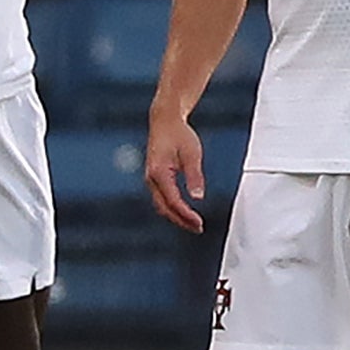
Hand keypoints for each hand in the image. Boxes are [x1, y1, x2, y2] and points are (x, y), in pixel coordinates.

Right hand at [144, 112, 206, 233]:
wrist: (164, 121)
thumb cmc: (179, 134)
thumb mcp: (192, 153)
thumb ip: (194, 176)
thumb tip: (198, 197)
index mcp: (159, 173)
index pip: (173, 201)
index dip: (186, 215)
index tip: (199, 223)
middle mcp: (151, 178)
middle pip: (164, 208)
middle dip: (180, 221)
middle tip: (198, 228)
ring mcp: (150, 179)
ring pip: (161, 205)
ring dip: (176, 216)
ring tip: (193, 224)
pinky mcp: (153, 178)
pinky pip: (161, 198)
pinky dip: (172, 208)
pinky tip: (184, 211)